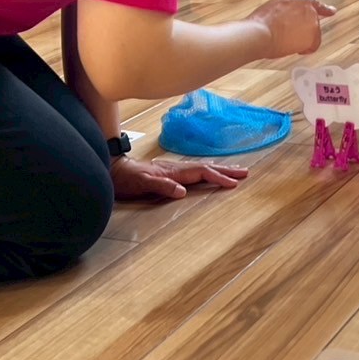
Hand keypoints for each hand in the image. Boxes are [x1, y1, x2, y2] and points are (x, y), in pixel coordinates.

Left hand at [110, 156, 247, 200]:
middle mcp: (176, 169)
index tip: (234, 184)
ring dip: (219, 171)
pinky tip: (208, 175)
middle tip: (245, 173)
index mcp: (174, 172)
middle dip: (226, 171)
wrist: (113, 170)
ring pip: (201, 169)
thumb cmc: (127, 179)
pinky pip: (194, 172)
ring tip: (234, 173)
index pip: (201, 173)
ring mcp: (173, 170)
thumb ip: (162, 186)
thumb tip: (182, 192)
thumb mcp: (142, 184)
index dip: (218, 178)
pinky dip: (206, 173)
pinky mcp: (169, 173)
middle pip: (206, 168)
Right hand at [250, 0, 335, 55]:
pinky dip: (306, 49)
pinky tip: (295, 49)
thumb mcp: (273, 6)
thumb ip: (286, 9)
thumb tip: (287, 19)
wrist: (260, 33)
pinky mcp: (314, 33)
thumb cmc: (261, 22)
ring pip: (313, 32)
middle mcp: (308, 4)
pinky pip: (313, 45)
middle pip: (314, 18)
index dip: (322, 9)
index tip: (331, 11)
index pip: (312, 2)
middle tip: (299, 37)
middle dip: (307, 28)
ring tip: (287, 43)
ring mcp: (312, 18)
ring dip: (303, 39)